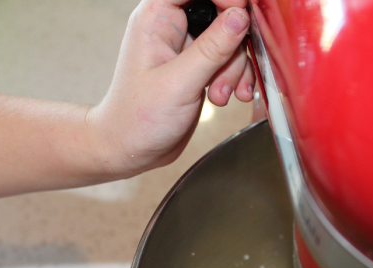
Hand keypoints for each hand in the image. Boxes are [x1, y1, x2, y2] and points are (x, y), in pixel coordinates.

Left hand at [87, 0, 254, 176]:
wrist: (132, 149)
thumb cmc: (137, 118)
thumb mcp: (179, 83)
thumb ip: (211, 49)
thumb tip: (240, 17)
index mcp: (157, 17)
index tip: (240, 18)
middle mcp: (172, 27)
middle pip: (220, 13)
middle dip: (233, 43)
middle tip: (227, 71)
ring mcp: (187, 48)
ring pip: (230, 39)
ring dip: (235, 68)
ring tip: (221, 95)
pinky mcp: (199, 67)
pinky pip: (229, 60)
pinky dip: (236, 78)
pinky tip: (228, 97)